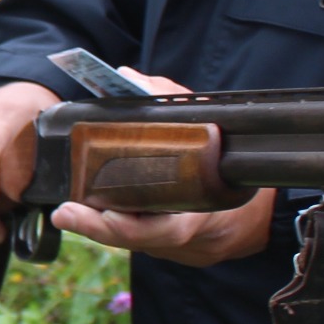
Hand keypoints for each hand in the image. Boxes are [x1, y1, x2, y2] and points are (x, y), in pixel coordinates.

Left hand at [45, 73, 277, 267]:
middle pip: (134, 239)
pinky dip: (113, 223)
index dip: (123, 227)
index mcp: (199, 213)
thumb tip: (126, 77)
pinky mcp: (166, 245)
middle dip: (96, 228)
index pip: (158, 231)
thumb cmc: (227, 155)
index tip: (95, 214)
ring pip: (131, 240)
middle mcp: (183, 237)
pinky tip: (87, 211)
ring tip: (67, 212)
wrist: (258, 204)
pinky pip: (136, 235)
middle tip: (65, 212)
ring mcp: (174, 246)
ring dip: (97, 226)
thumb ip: (167, 99)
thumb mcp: (207, 122)